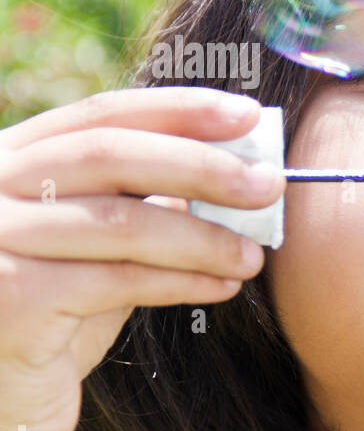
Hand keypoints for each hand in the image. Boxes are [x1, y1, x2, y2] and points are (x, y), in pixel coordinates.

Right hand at [0, 87, 284, 430]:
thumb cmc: (54, 320)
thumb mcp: (99, 249)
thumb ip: (145, 205)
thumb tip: (239, 171)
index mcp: (8, 160)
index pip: (99, 116)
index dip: (178, 110)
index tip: (248, 115)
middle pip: (110, 156)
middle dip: (202, 165)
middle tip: (270, 184)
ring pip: (121, 222)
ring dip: (204, 237)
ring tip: (254, 256)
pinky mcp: (11, 296)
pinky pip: (118, 280)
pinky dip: (183, 281)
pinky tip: (223, 287)